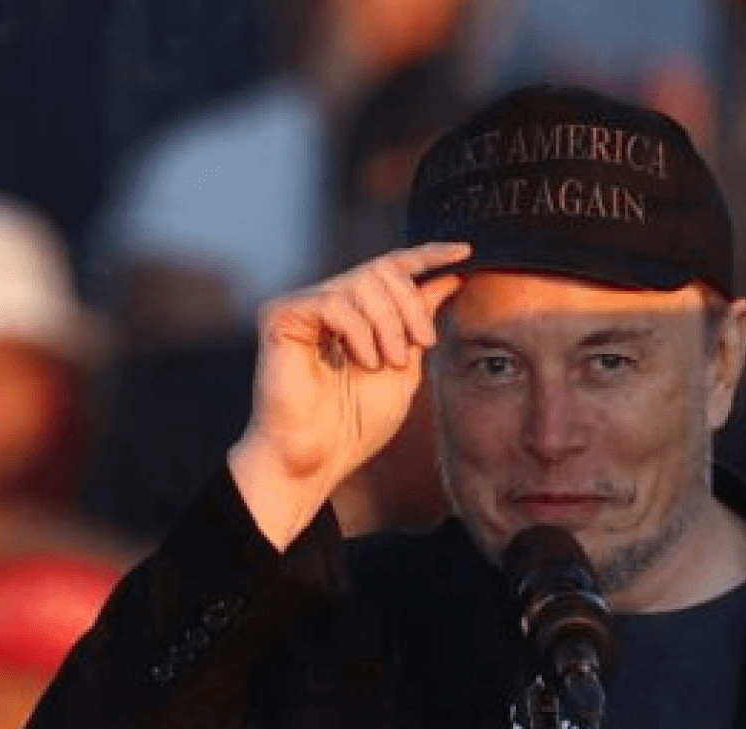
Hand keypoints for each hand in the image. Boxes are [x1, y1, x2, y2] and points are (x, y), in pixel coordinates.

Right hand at [229, 243, 469, 548]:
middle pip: (382, 270)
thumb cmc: (354, 425)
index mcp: (357, 313)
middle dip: (411, 307)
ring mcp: (302, 307)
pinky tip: (364, 361)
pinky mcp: (280, 316)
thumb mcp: (405, 369)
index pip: (391, 268)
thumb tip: (450, 277)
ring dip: (389, 323)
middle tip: (422, 345)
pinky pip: (334, 301)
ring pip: (362, 282)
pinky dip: (359, 331)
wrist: (316, 460)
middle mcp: (327, 302)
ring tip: (389, 363)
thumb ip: (420, 323)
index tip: (465, 251)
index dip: (428, 255)